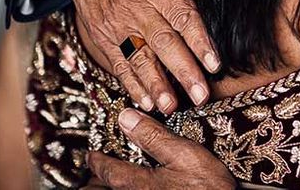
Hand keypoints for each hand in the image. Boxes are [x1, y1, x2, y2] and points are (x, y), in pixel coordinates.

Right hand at [45, 0, 219, 112]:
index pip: (181, 16)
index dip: (199, 41)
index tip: (213, 63)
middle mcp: (137, 8)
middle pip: (164, 44)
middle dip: (183, 71)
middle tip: (200, 96)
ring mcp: (118, 25)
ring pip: (140, 59)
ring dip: (156, 84)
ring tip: (171, 107)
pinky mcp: (103, 35)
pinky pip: (118, 62)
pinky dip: (130, 83)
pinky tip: (143, 101)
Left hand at [87, 109, 236, 188]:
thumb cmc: (209, 189)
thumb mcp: (184, 154)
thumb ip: (153, 136)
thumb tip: (126, 117)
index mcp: (139, 184)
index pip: (108, 172)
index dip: (97, 161)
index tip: (91, 155)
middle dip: (95, 182)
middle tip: (95, 171)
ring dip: (112, 188)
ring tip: (113, 180)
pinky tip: (143, 185)